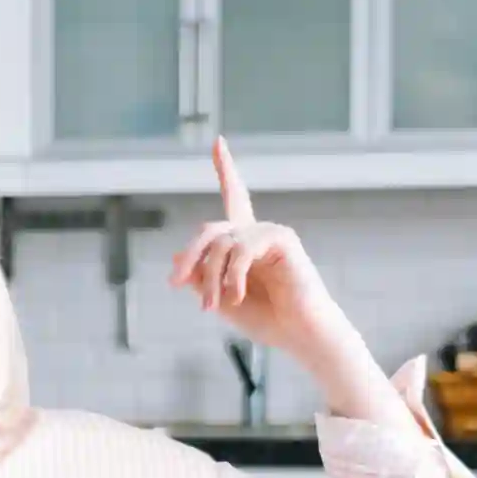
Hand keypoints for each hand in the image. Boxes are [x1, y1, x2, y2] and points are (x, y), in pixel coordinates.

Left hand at [168, 137, 346, 361]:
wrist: (300, 335)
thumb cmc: (268, 320)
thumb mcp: (220, 300)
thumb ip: (201, 280)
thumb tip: (177, 259)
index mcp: (243, 245)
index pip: (233, 200)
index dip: (226, 170)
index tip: (219, 142)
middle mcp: (256, 233)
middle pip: (210, 230)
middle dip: (188, 256)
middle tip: (176, 283)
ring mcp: (270, 233)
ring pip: (220, 242)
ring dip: (210, 277)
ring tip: (213, 306)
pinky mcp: (282, 238)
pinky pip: (241, 248)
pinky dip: (232, 275)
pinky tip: (236, 295)